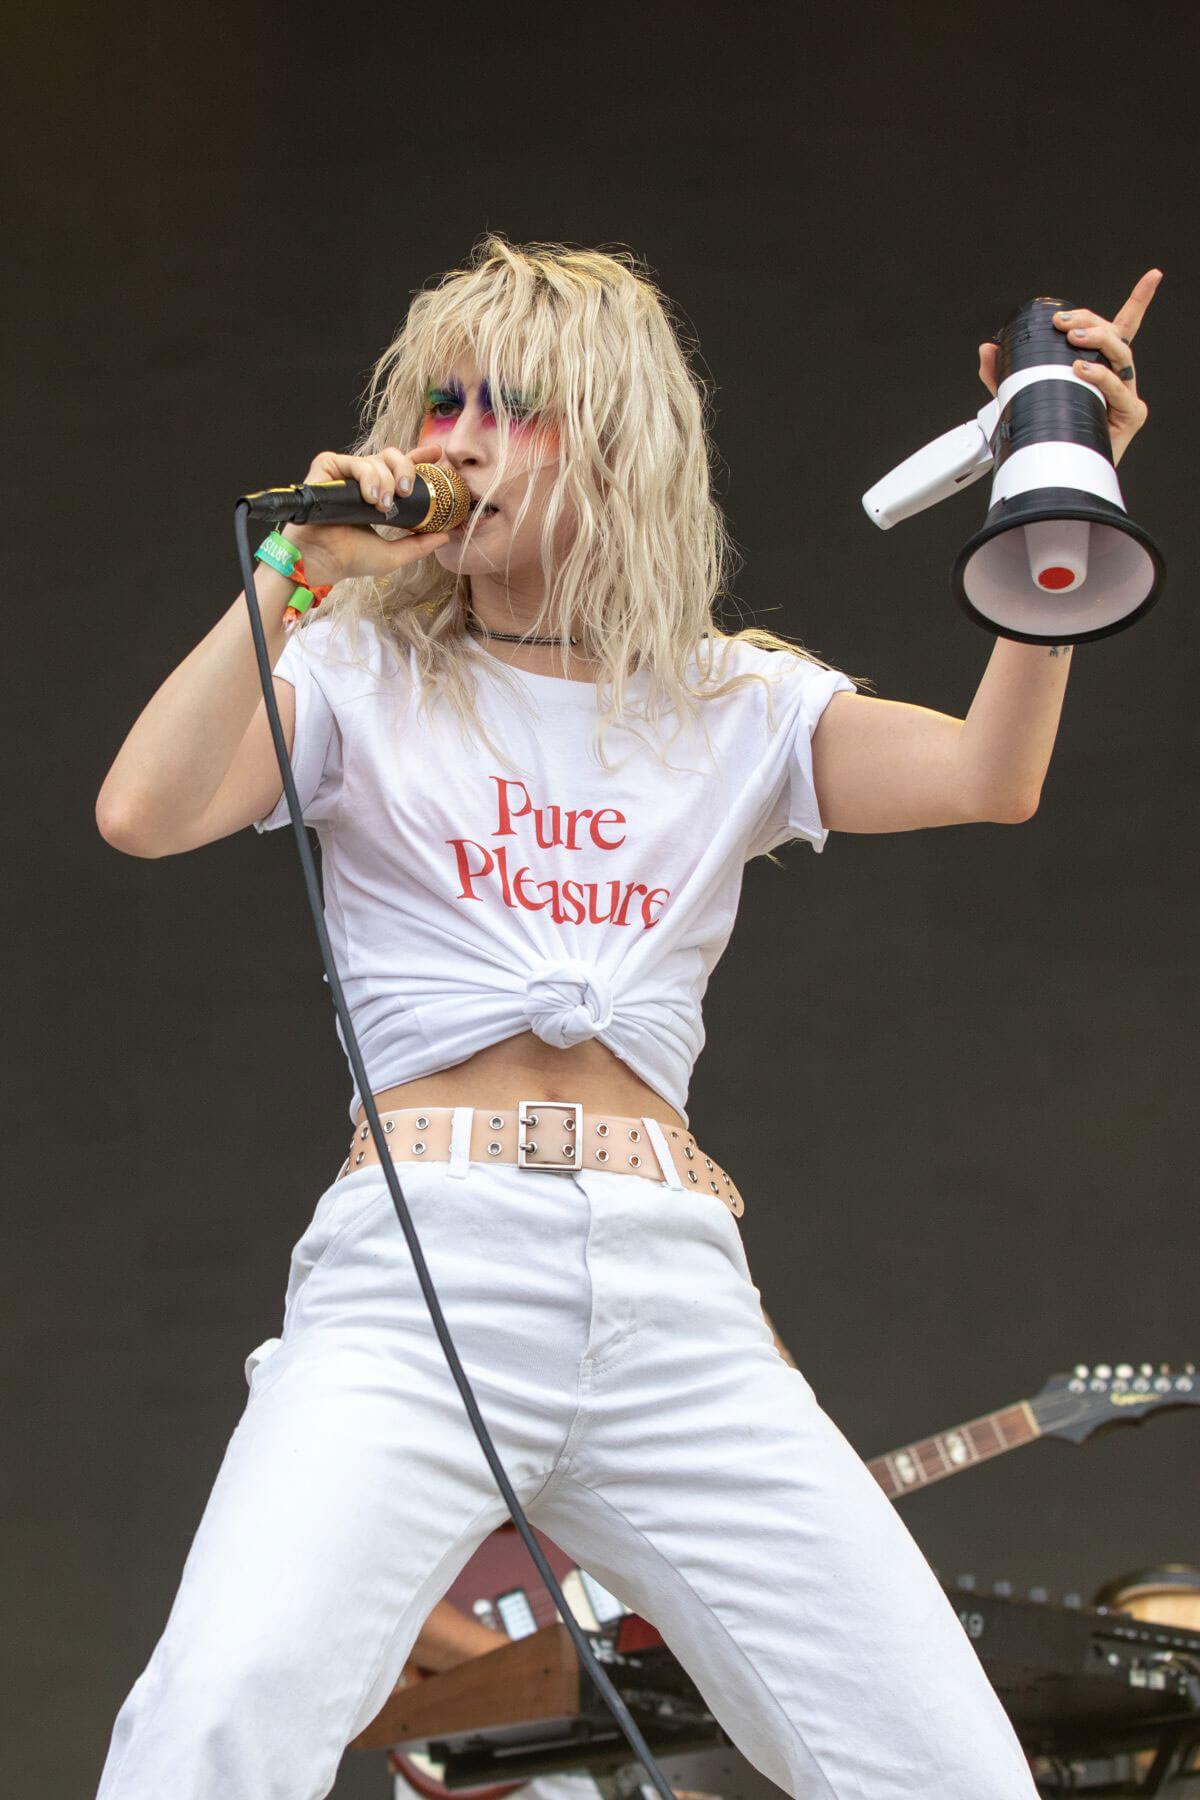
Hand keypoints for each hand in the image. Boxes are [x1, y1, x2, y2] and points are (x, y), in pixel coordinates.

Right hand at [282, 442, 450, 585]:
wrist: (323, 562)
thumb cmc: (350, 559)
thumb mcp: (394, 554)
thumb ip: (420, 544)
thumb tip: (446, 536)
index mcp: (377, 494)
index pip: (400, 469)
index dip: (418, 458)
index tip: (437, 454)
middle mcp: (362, 480)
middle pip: (391, 457)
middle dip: (405, 469)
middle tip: (406, 493)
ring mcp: (344, 473)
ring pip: (375, 460)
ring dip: (384, 481)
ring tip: (381, 506)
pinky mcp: (327, 467)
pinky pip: (353, 461)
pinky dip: (366, 477)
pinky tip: (368, 497)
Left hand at [977, 269, 1160, 466]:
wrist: (1059, 476)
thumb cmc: (1049, 434)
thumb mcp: (1020, 398)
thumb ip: (1003, 374)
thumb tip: (987, 348)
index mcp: (1101, 364)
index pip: (1122, 326)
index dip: (1140, 299)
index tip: (1154, 275)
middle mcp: (1118, 375)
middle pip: (1114, 333)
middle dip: (1089, 320)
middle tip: (1062, 323)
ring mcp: (1127, 394)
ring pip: (1121, 353)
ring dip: (1097, 339)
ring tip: (1071, 341)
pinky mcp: (1131, 414)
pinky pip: (1118, 388)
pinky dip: (1100, 376)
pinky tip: (1082, 369)